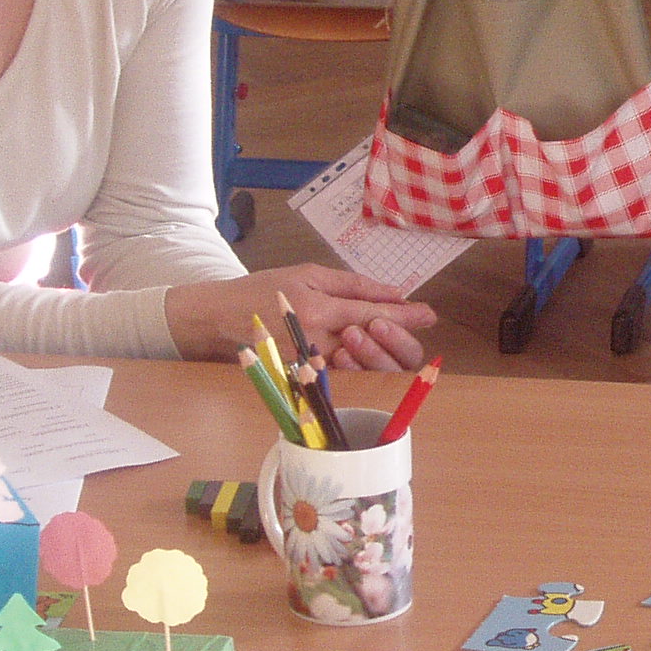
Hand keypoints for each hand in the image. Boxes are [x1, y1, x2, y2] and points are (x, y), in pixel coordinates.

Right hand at [164, 265, 435, 370]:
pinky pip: (343, 374)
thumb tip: (394, 293)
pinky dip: (361, 361)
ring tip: (387, 331)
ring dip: (382, 350)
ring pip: (362, 364)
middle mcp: (317, 340)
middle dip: (399, 337)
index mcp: (319, 309)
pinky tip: (366, 348)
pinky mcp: (304, 376)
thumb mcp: (309, 273)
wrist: (222, 317)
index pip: (373, 315)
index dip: (405, 316)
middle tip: (414, 321)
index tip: (429, 313)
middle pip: (374, 345)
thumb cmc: (265, 289)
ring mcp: (310, 363)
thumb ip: (353, 285)